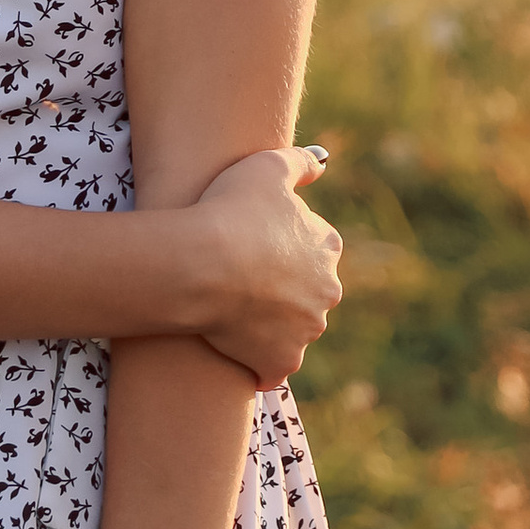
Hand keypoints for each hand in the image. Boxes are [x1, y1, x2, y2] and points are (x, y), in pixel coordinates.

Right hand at [186, 143, 342, 388]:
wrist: (202, 264)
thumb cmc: (231, 209)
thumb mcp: (268, 165)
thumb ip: (300, 162)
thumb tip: (322, 164)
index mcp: (327, 246)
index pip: (310, 246)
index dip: (278, 244)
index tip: (250, 242)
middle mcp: (327, 292)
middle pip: (305, 291)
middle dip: (281, 288)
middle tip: (240, 279)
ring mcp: (306, 331)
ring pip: (291, 328)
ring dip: (270, 323)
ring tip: (231, 310)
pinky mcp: (281, 361)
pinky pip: (272, 366)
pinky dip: (257, 361)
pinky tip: (234, 348)